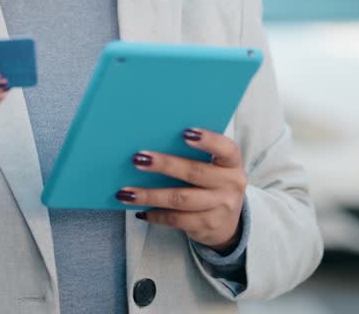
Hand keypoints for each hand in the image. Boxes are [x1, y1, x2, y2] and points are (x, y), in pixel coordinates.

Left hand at [116, 128, 246, 251]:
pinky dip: (155, 215)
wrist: (228, 224)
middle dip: (164, 165)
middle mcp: (230, 184)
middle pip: (194, 173)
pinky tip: (140, 211)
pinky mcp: (206, 226)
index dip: (207, 140)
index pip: (225, 149)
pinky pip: (176, 220)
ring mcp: (220, 207)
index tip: (185, 133)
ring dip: (150, 195)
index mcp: (232, 163)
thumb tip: (155, 142)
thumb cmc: (213, 184)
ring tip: (126, 192)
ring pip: (180, 200)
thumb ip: (196, 156)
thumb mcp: (215, 168)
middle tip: (138, 159)